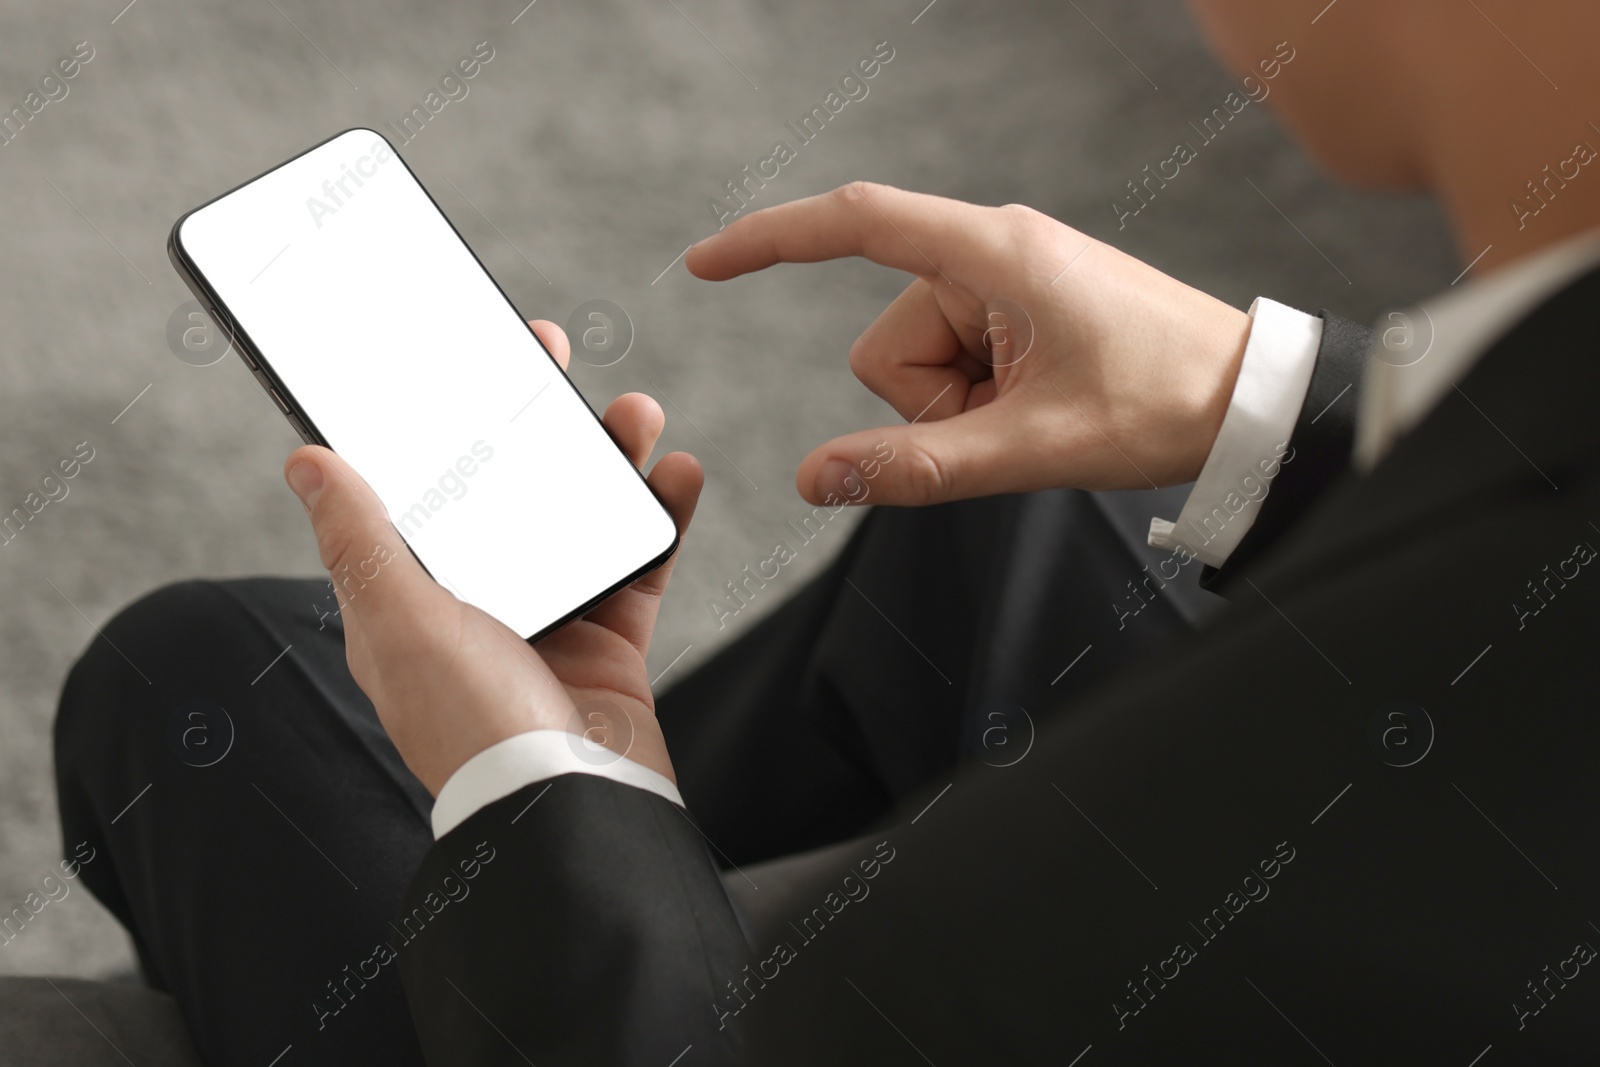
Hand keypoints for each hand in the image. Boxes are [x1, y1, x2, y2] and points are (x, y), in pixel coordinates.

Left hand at [282, 320, 702, 795]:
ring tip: (636, 413)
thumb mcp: (403, 624)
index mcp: (414, 596)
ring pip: (580, 514)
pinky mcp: (609, 641)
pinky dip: (662, 519)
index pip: (422, 487)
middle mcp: (479, 601)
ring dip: (609, 459)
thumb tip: (306, 459)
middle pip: (507, 487)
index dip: (440, 419)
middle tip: (551, 354)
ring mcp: (548, 618)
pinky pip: (640, 564)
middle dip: (532, 420)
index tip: (462, 358)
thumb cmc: (472, 728)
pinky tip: (678, 476)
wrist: (568, 810)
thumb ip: (362, 540)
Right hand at [686, 182, 1252, 504]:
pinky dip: (979, 404)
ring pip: (917, 366)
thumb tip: (814, 480)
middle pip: (887, 346)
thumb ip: (919, 468)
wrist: (1249, 399)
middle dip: (931, 406)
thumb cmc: (1164, 401)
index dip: (772, 241)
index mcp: (994, 253)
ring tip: (1035, 417)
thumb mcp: (1034, 446)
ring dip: (959, 411)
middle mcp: (991, 253)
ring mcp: (1004, 283)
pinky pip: (954, 367)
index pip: (856, 224)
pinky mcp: (1017, 311)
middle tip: (1014, 424)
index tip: (706, 264)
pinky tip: (1040, 407)